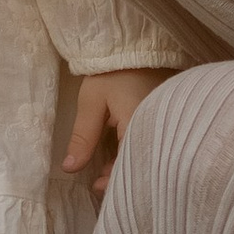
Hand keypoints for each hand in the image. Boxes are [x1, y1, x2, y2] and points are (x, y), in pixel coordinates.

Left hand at [64, 69, 172, 204]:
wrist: (136, 46)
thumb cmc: (112, 71)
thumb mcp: (91, 102)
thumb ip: (83, 136)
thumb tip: (70, 168)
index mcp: (140, 124)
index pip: (130, 164)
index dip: (114, 180)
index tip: (96, 186)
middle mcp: (157, 128)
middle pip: (142, 164)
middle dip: (121, 177)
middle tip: (99, 184)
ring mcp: (163, 124)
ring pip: (146, 156)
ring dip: (128, 166)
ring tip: (106, 171)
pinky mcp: (164, 120)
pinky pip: (151, 144)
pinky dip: (135, 153)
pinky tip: (121, 156)